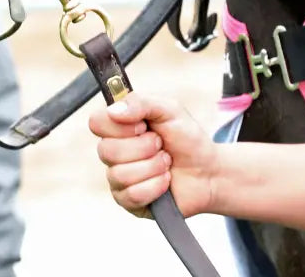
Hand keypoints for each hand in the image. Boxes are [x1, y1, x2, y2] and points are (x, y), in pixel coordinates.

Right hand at [88, 92, 218, 219]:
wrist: (209, 171)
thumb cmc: (187, 138)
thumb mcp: (169, 109)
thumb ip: (140, 102)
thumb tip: (113, 111)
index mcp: (118, 126)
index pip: (96, 123)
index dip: (119, 126)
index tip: (142, 125)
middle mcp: (113, 151)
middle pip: (106, 150)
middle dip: (143, 148)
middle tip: (160, 145)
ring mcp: (118, 178)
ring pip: (120, 174)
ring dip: (152, 167)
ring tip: (166, 163)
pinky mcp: (129, 202)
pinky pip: (131, 195)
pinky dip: (155, 187)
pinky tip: (165, 181)